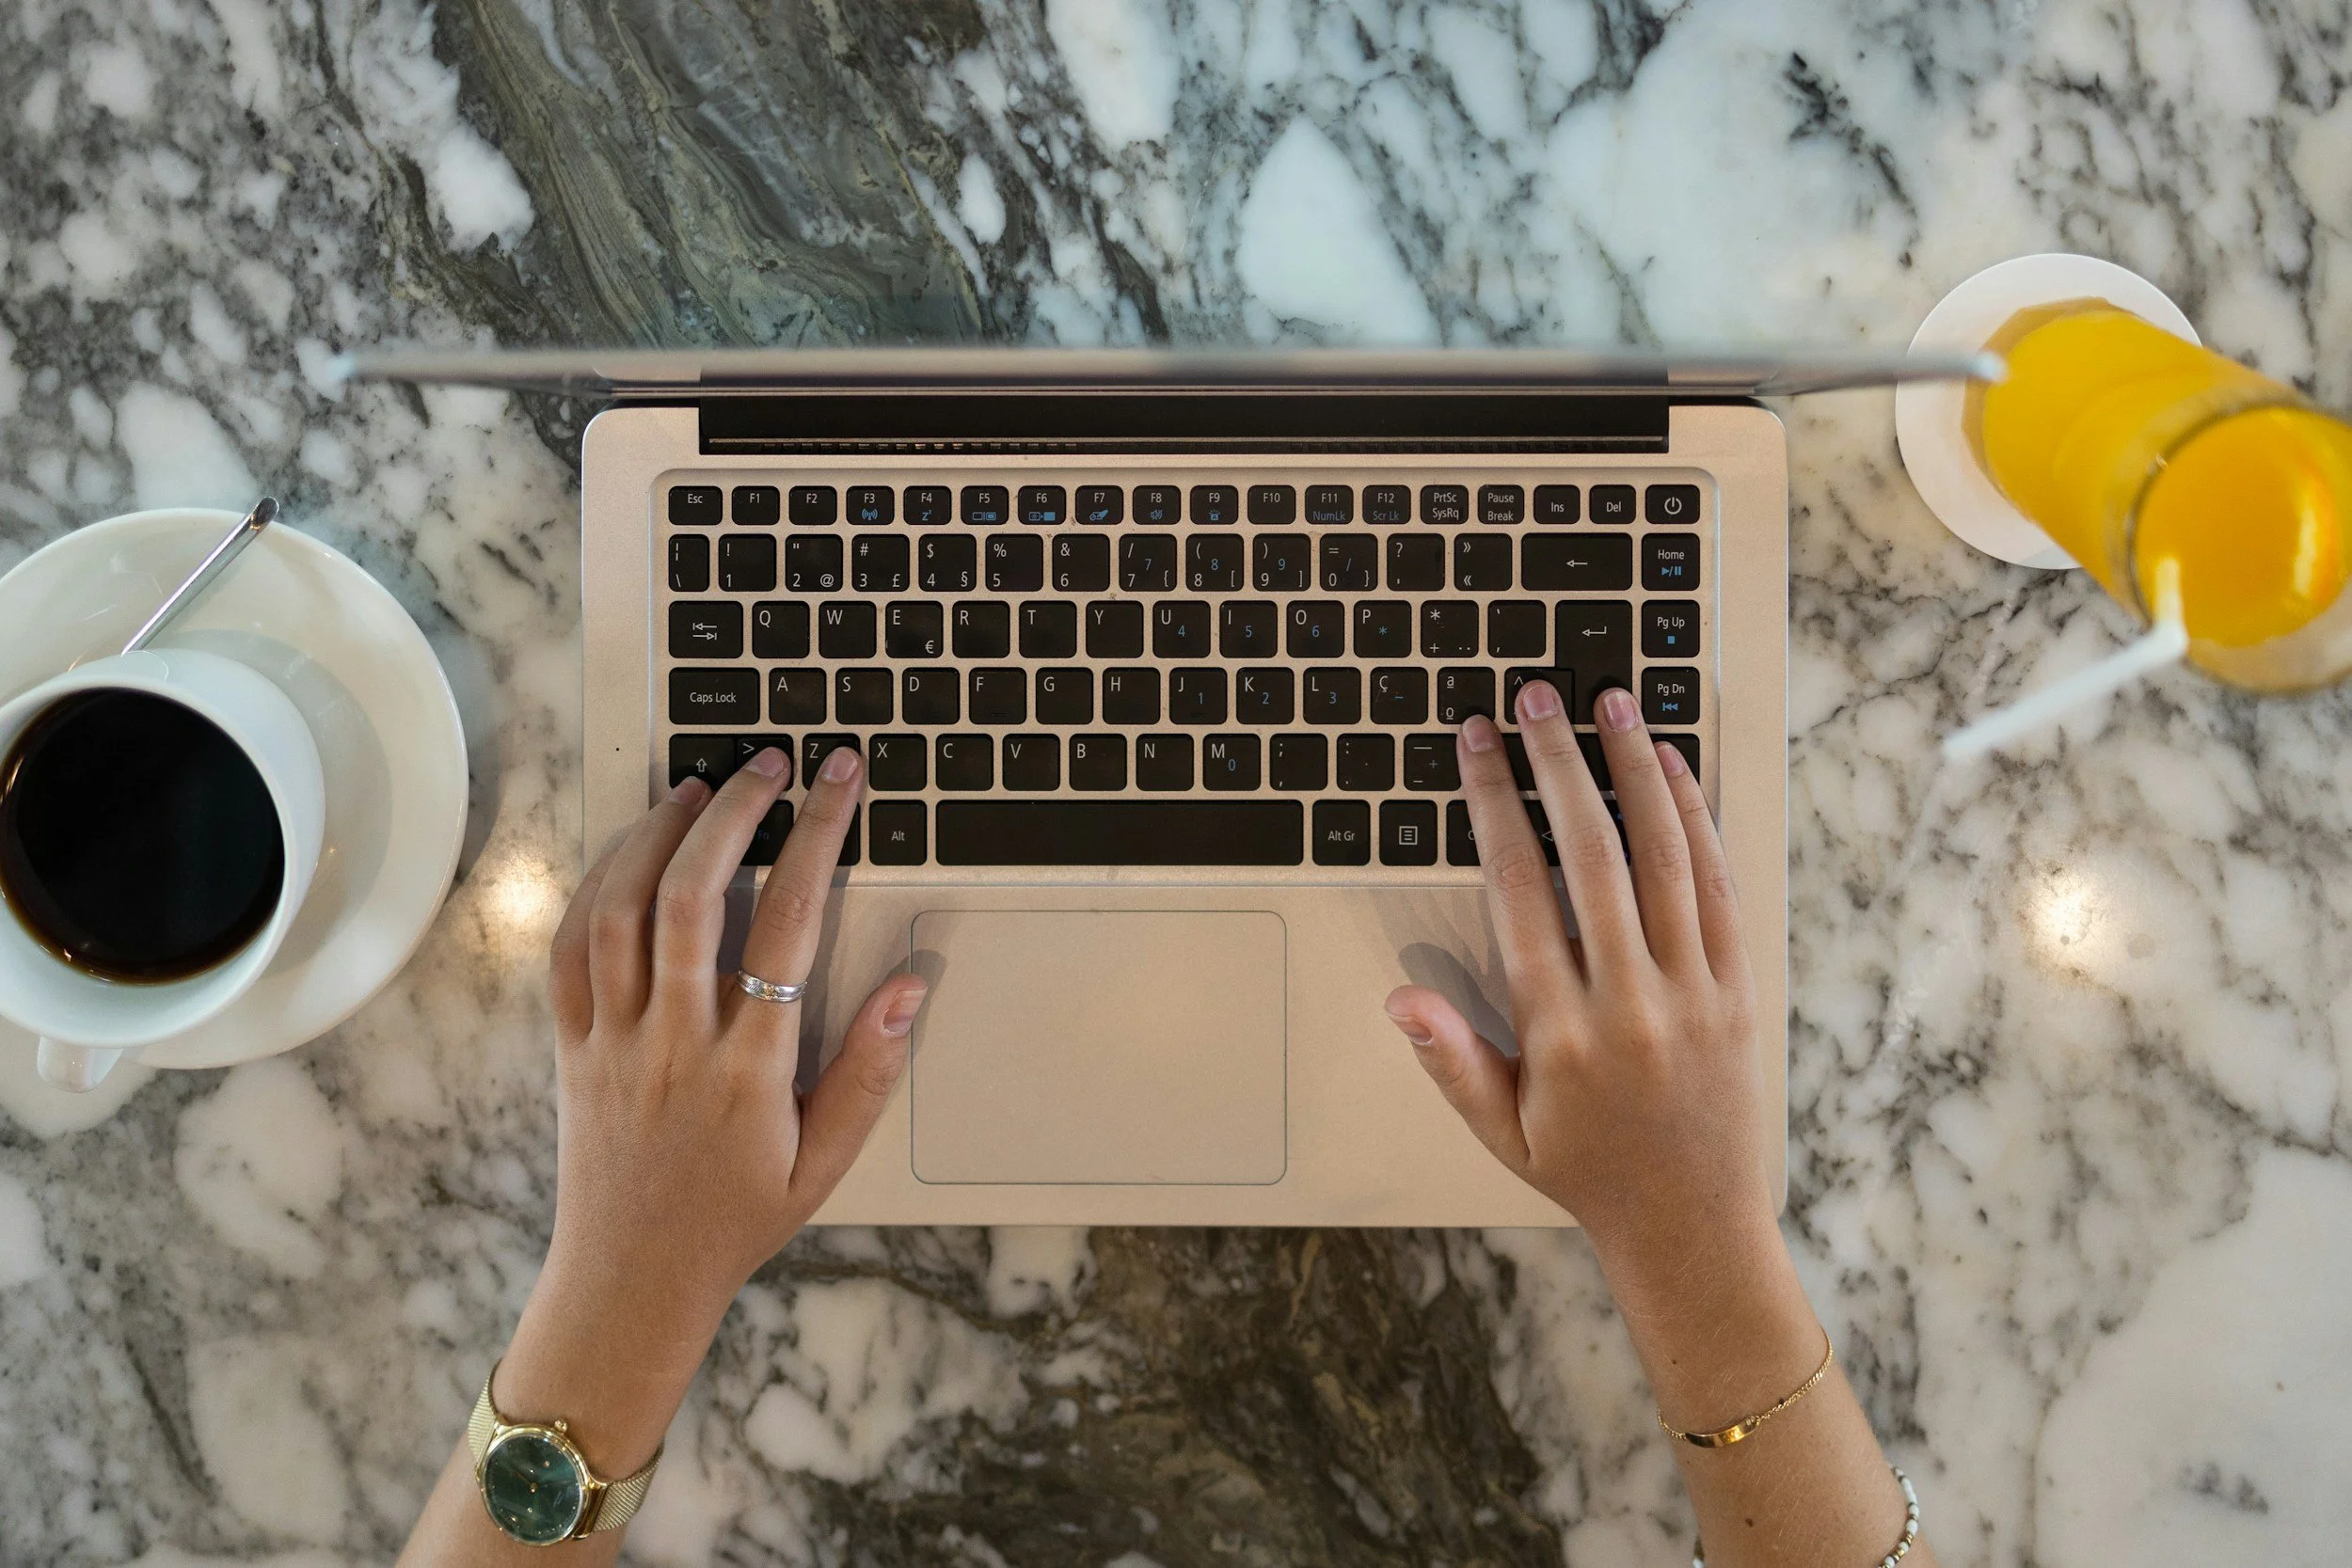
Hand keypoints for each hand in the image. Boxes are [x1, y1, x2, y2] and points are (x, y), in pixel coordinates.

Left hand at [502, 745, 923, 1469]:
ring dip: (657, 834)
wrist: (630, 1283)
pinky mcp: (570, 1045)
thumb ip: (868, 1071)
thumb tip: (911, 986)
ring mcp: (612, 1039)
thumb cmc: (734, 1222)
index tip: (839, 781)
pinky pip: (569, 949)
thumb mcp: (825, 1162)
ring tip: (699, 789)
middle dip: (734, 811)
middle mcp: (673, 1041)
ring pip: (619, 909)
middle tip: (768, 764)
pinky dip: (594, 885)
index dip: (818, 837)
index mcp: (746, 1068)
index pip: (789, 924)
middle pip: (690, 895)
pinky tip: (628, 852)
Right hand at [1384, 681, 1769, 1272]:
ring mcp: (1695, 990)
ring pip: (1665, 855)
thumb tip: (1399, 999)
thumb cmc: (1585, 1171)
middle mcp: (1632, 1000)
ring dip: (1635, 770)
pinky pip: (1719, 886)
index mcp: (1561, 1031)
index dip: (1494, 805)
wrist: (1694, 1227)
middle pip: (1592, 852)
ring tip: (1613, 703)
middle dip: (1560, 763)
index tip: (1478, 743)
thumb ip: (1450, 1057)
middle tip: (1538, 697)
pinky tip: (1672, 769)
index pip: (1517, 889)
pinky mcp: (1741, 987)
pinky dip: (1696, 819)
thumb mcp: (1500, 1127)